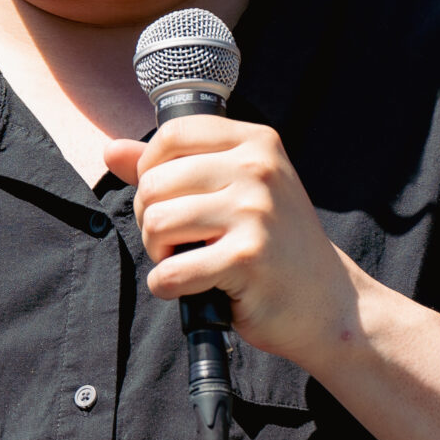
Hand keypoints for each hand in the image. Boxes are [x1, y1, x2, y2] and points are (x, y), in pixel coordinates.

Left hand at [100, 118, 366, 371]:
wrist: (330, 304)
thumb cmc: (274, 246)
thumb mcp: (232, 192)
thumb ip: (171, 168)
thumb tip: (110, 149)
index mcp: (257, 143)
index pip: (172, 135)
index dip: (151, 171)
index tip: (167, 199)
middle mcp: (259, 169)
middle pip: (155, 183)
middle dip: (152, 221)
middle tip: (179, 243)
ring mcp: (256, 211)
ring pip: (157, 224)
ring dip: (159, 255)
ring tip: (188, 262)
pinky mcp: (248, 258)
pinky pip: (171, 271)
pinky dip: (168, 286)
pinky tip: (192, 289)